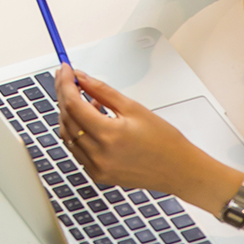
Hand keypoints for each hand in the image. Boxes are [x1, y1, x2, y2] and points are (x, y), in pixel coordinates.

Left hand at [56, 65, 210, 195]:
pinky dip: (77, 131)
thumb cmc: (164, 141)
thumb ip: (101, 91)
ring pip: (67, 134)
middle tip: (68, 78)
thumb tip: (80, 77)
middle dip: (63, 94)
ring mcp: (96, 167)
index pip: (72, 104)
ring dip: (68, 113)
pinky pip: (76, 149)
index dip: (65, 83)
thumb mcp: (133, 108)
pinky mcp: (97, 174)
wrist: (180, 171)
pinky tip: (89, 119)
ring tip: (84, 98)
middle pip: (66, 118)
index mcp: (109, 136)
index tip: (65, 69)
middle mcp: (98, 155)